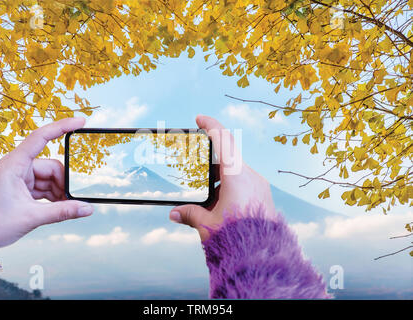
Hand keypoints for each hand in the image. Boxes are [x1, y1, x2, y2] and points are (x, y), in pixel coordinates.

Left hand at [0, 117, 93, 250]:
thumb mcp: (31, 217)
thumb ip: (63, 212)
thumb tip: (87, 208)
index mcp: (14, 165)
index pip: (41, 137)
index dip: (62, 127)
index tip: (81, 121)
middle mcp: (16, 167)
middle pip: (51, 166)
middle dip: (63, 183)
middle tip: (72, 200)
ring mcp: (17, 177)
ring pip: (48, 178)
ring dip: (58, 192)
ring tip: (64, 208)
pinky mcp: (18, 188)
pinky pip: (41, 186)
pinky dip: (51, 196)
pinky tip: (57, 207)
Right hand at [169, 115, 276, 241]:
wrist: (260, 256)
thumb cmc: (234, 237)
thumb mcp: (207, 224)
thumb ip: (189, 214)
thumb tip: (174, 213)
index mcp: (236, 176)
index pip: (223, 140)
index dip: (210, 125)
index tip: (199, 118)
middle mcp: (251, 176)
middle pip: (228, 157)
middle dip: (210, 161)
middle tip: (196, 168)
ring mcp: (259, 185)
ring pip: (236, 170)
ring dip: (220, 177)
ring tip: (207, 192)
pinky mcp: (263, 195)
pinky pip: (245, 181)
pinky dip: (230, 185)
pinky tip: (221, 202)